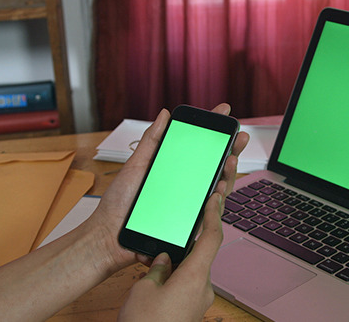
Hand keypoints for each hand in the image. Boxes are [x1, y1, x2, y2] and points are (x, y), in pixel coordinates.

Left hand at [85, 103, 248, 270]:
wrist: (109, 236)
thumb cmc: (119, 204)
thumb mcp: (136, 165)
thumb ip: (152, 140)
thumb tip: (165, 114)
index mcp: (175, 171)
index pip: (199, 149)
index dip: (214, 132)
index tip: (224, 113)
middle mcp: (185, 187)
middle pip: (215, 167)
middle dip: (231, 149)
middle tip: (239, 135)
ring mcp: (189, 205)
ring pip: (218, 188)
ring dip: (229, 172)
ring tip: (231, 158)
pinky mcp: (189, 224)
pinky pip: (209, 212)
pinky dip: (218, 198)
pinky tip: (220, 185)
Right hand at [118, 191, 225, 320]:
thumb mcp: (144, 289)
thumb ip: (157, 268)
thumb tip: (164, 259)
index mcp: (194, 277)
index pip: (211, 238)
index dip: (214, 214)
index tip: (216, 196)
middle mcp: (203, 288)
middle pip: (202, 254)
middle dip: (191, 240)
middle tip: (182, 222)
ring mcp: (198, 301)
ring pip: (193, 271)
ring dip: (180, 261)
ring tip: (159, 257)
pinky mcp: (191, 310)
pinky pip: (188, 284)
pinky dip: (177, 275)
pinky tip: (160, 277)